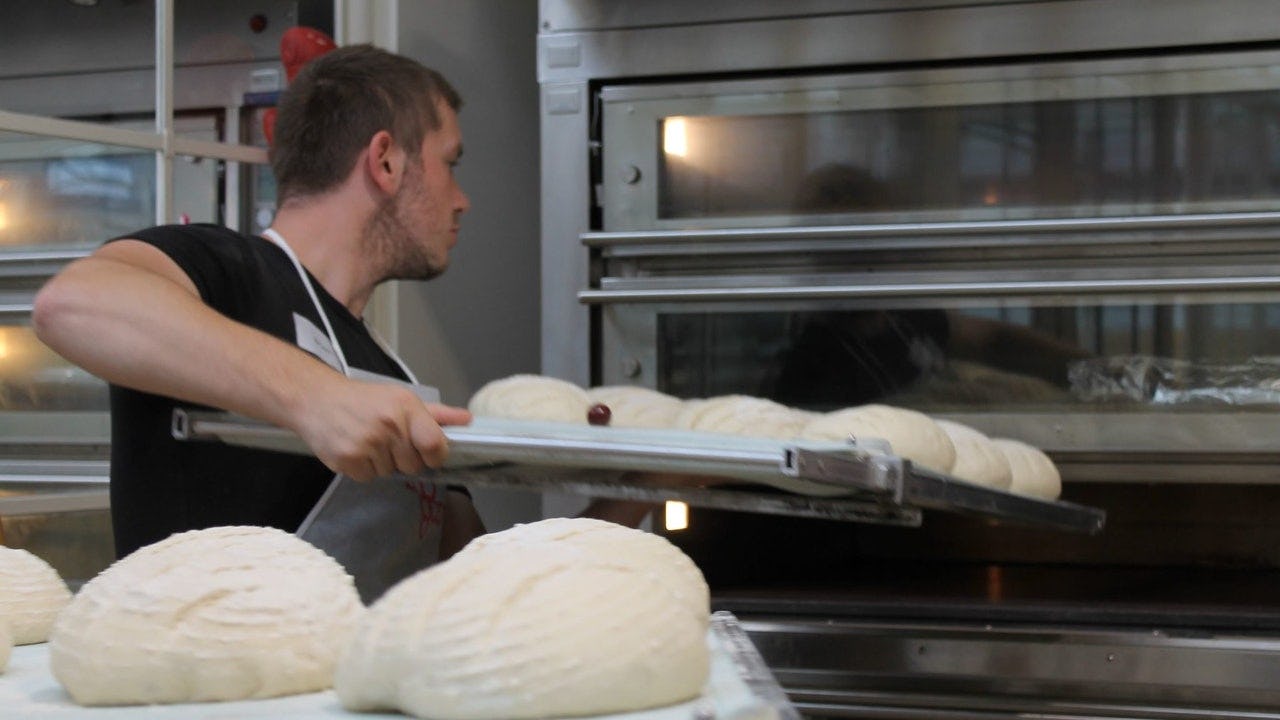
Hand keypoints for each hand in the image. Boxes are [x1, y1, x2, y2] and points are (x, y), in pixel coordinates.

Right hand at [290, 376, 471, 481]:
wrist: (315, 399)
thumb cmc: (363, 399)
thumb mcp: (400, 399)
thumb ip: (436, 414)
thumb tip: (467, 420)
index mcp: (406, 408)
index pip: (435, 444)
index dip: (435, 455)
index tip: (428, 453)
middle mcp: (389, 425)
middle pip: (414, 465)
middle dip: (404, 458)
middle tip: (387, 440)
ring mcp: (368, 444)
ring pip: (391, 473)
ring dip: (382, 463)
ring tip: (367, 441)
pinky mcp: (348, 460)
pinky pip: (368, 478)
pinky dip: (363, 468)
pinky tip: (355, 449)